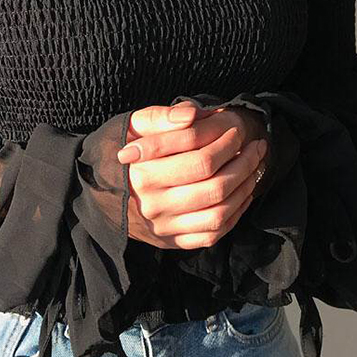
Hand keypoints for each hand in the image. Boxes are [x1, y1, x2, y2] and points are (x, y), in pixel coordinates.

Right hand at [117, 102, 269, 249]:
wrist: (101, 190)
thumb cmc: (127, 150)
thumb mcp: (135, 125)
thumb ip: (163, 117)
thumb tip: (193, 114)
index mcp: (142, 174)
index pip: (200, 160)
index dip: (226, 144)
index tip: (238, 130)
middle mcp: (153, 205)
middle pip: (214, 187)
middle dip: (244, 165)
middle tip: (256, 147)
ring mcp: (163, 227)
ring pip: (218, 213)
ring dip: (245, 189)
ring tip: (255, 167)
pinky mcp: (171, 242)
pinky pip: (212, 234)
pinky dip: (235, 214)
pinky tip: (243, 193)